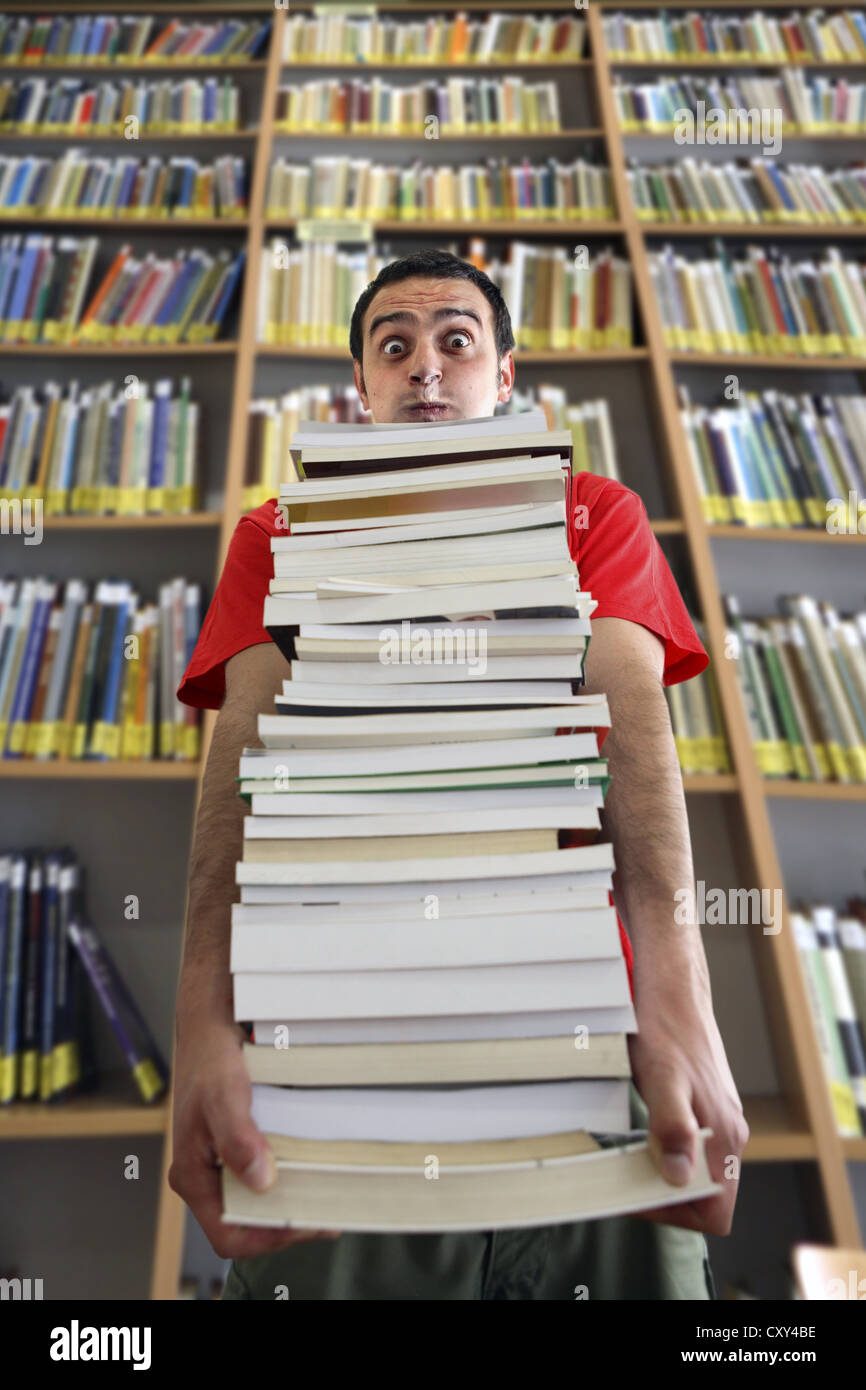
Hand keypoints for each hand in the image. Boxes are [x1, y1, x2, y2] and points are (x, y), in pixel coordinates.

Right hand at [168, 1016, 340, 1258]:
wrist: (211, 1025)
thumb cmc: (210, 1057)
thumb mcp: (224, 1096)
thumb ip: (238, 1140)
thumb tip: (261, 1181)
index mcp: (192, 1176)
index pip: (227, 1235)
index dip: (267, 1239)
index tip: (305, 1223)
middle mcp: (205, 1175)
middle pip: (246, 1222)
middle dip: (286, 1223)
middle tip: (328, 1212)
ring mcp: (221, 1162)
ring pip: (258, 1199)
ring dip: (291, 1200)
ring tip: (327, 1194)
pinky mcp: (238, 1146)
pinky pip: (263, 1174)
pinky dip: (289, 1177)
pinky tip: (314, 1167)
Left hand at [626, 992, 749, 1235]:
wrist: (673, 987)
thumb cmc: (667, 1026)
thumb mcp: (661, 1077)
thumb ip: (672, 1127)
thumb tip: (678, 1175)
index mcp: (724, 1135)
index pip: (716, 1212)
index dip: (675, 1214)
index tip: (636, 1198)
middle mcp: (728, 1133)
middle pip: (704, 1198)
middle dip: (662, 1198)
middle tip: (620, 1183)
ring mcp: (717, 1119)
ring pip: (694, 1173)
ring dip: (659, 1176)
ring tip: (623, 1163)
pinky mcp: (703, 1106)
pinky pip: (688, 1148)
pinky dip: (661, 1153)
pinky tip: (636, 1139)